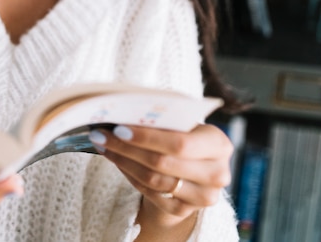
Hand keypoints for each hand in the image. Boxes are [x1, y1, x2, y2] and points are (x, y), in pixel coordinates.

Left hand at [89, 124, 231, 229]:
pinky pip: (150, 193)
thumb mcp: (183, 119)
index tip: (118, 127)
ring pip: (153, 180)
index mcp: (219, 144)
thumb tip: (123, 109)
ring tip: (102, 144)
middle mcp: (217, 174)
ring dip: (122, 161)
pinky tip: (115, 159)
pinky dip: (129, 175)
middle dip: (126, 148)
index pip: (180, 143)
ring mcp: (203, 197)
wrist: (192, 165)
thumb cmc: (185, 131)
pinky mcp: (184, 211)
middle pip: (163, 163)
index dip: (147, 137)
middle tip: (100, 134)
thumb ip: (163, 115)